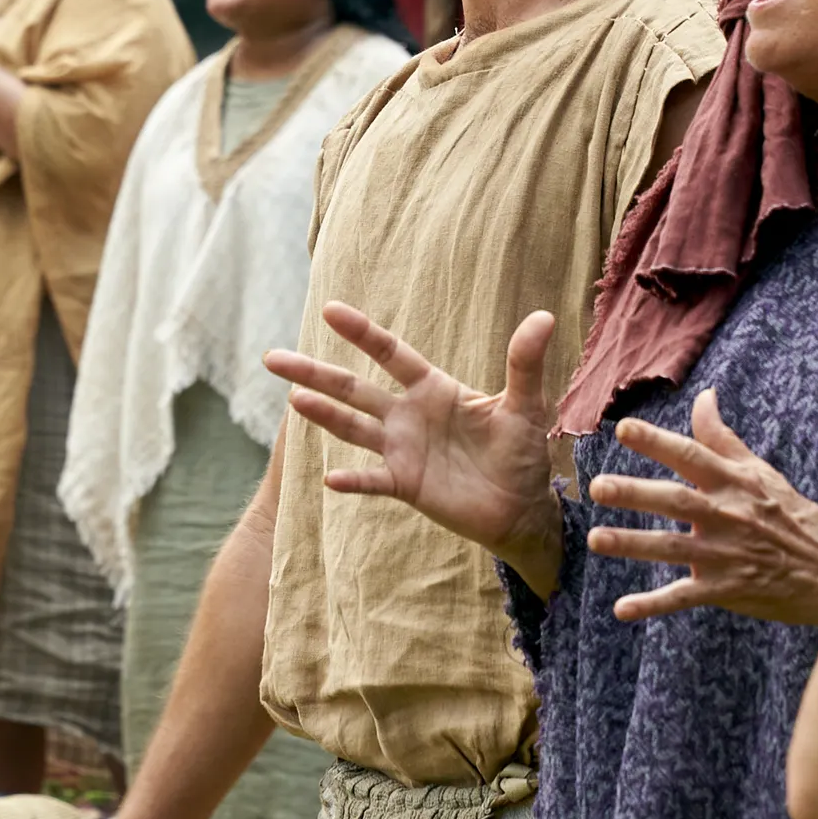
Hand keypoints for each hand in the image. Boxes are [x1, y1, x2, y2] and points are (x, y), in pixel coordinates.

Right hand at [263, 303, 559, 554]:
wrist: (522, 508)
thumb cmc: (523, 453)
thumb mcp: (526, 406)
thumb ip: (526, 363)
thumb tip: (545, 317)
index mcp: (433, 389)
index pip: (391, 353)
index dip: (362, 333)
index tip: (330, 310)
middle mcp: (408, 415)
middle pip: (353, 388)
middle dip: (315, 371)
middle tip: (271, 356)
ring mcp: (402, 450)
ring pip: (353, 428)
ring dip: (323, 415)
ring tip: (293, 398)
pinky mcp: (406, 485)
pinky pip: (374, 480)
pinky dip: (354, 480)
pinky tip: (330, 477)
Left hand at [583, 392, 817, 626]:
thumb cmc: (792, 516)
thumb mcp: (761, 472)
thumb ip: (723, 438)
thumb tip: (704, 396)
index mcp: (734, 483)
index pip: (691, 456)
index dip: (657, 442)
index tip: (623, 429)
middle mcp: (727, 515)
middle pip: (676, 501)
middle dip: (636, 493)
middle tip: (598, 487)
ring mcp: (726, 555)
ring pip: (673, 549)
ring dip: (634, 545)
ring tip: (596, 539)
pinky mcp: (727, 590)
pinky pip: (685, 597)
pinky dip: (653, 605)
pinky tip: (622, 609)